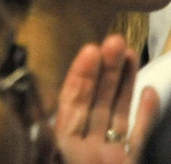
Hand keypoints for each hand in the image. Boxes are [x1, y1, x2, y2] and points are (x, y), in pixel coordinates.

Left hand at [54, 35, 157, 163]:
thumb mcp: (56, 158)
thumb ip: (50, 142)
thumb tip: (40, 121)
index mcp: (63, 140)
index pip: (71, 100)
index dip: (81, 74)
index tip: (91, 49)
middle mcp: (85, 142)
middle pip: (96, 100)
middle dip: (106, 70)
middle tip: (116, 40)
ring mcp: (107, 151)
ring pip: (117, 112)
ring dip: (125, 83)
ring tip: (131, 53)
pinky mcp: (128, 161)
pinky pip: (137, 136)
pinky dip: (146, 115)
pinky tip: (150, 91)